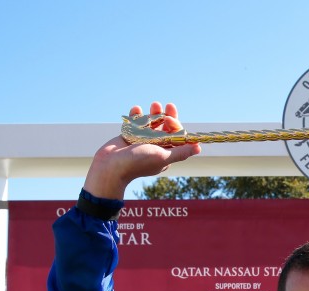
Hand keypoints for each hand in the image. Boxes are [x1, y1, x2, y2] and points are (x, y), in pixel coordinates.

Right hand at [83, 102, 200, 198]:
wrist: (110, 166)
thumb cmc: (137, 163)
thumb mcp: (162, 157)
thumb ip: (180, 152)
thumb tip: (199, 148)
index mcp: (165, 153)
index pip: (176, 136)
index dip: (175, 125)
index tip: (169, 119)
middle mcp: (155, 147)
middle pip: (165, 128)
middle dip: (167, 116)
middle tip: (167, 105)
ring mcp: (141, 141)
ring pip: (151, 124)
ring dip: (154, 114)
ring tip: (154, 104)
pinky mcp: (128, 137)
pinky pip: (135, 124)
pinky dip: (136, 116)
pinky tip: (136, 108)